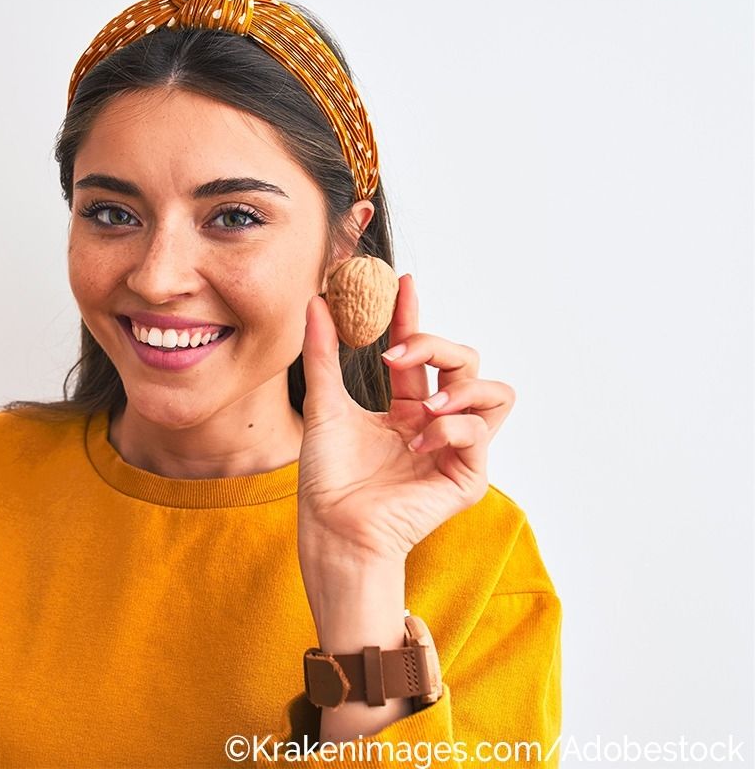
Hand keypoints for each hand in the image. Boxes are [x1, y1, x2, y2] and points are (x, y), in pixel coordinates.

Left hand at [297, 274, 515, 568]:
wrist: (332, 528)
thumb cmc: (328, 479)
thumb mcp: (324, 405)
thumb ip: (324, 354)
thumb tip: (316, 301)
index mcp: (406, 409)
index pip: (421, 353)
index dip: (414, 316)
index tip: (403, 283)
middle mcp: (436, 425)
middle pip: (466, 362)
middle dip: (437, 345)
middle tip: (397, 353)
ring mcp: (456, 450)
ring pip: (496, 392)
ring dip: (459, 386)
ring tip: (423, 406)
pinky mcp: (468, 476)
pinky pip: (479, 434)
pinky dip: (449, 429)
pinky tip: (415, 445)